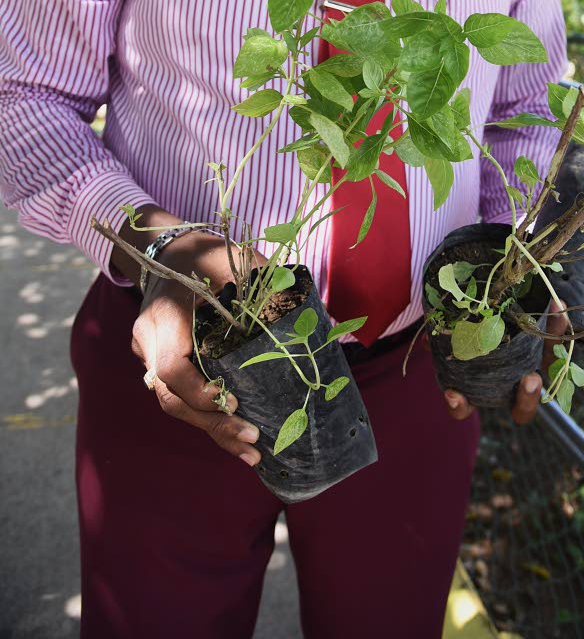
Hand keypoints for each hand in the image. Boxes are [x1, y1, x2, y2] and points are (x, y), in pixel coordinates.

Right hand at [130, 229, 263, 466]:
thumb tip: (314, 313)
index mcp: (166, 314)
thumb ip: (265, 280)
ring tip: (251, 453)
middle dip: (212, 423)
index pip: (172, 366)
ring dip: (212, 430)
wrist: (169, 251)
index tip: (231, 399)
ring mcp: (149, 355)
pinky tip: (235, 440)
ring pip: (174, 405)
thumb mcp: (234, 257)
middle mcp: (149, 340)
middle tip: (253, 439)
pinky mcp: (158, 366)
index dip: (199, 390)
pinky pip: (179, 398)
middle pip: (172, 397)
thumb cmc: (208, 254)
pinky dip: (207, 419)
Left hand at [443, 286, 583, 425]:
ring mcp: (491, 383)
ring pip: (503, 406)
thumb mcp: (549, 300)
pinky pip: (461, 406)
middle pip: (532, 397)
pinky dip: (458, 404)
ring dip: (508, 402)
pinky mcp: (461, 384)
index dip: (559, 334)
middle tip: (533, 377)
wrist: (466, 312)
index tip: (556, 307)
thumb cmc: (517, 311)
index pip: (556, 354)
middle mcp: (518, 375)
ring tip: (510, 388)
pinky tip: (454, 391)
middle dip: (534, 394)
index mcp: (541, 358)